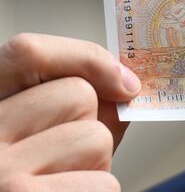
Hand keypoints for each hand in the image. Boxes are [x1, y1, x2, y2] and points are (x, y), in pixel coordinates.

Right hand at [0, 34, 140, 190]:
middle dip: (90, 125)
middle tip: (61, 161)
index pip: (26, 53)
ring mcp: (1, 176)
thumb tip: (124, 85)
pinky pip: (103, 184)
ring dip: (94, 166)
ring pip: (96, 139)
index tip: (123, 81)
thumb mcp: (31, 141)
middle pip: (78, 96)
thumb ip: (66, 112)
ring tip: (59, 186)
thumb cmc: (26, 184)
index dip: (84, 58)